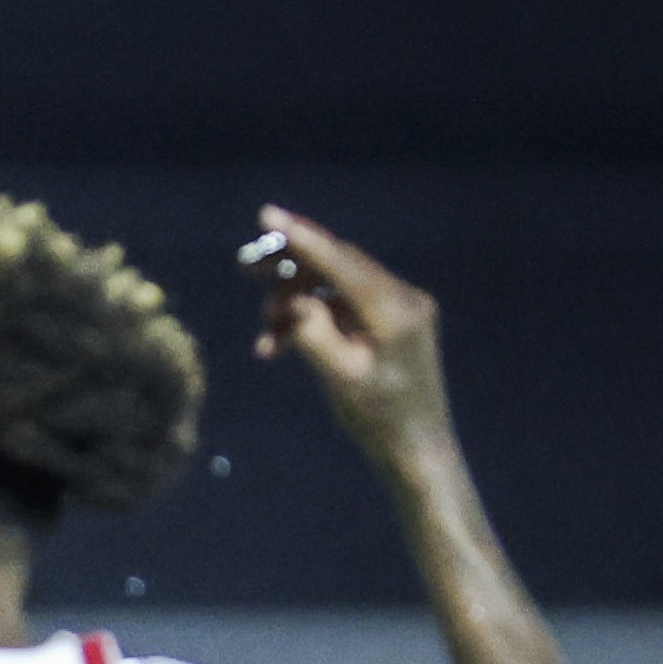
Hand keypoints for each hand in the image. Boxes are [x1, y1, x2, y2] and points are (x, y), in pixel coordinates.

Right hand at [247, 206, 455, 468]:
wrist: (417, 447)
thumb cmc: (377, 419)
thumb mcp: (338, 376)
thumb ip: (312, 331)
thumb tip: (293, 298)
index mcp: (394, 309)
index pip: (341, 261)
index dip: (302, 238)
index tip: (267, 216)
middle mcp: (403, 297)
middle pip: (338, 265)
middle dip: (289, 270)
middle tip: (245, 268)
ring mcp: (401, 306)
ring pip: (336, 286)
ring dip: (296, 303)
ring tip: (266, 338)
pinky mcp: (394, 320)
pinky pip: (345, 305)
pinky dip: (314, 319)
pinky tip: (282, 345)